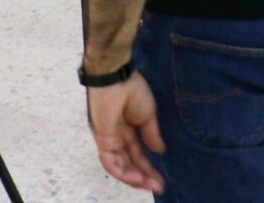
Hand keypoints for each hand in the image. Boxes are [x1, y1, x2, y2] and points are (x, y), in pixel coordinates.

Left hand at [87, 74, 165, 192]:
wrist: (118, 77)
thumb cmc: (133, 90)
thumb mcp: (148, 116)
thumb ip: (151, 135)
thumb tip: (159, 151)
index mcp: (128, 129)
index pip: (138, 154)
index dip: (149, 167)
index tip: (161, 180)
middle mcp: (117, 137)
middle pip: (129, 163)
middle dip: (143, 177)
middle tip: (158, 186)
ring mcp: (108, 139)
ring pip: (119, 165)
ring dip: (133, 178)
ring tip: (148, 184)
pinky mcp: (102, 139)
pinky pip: (110, 161)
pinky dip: (122, 172)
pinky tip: (136, 178)